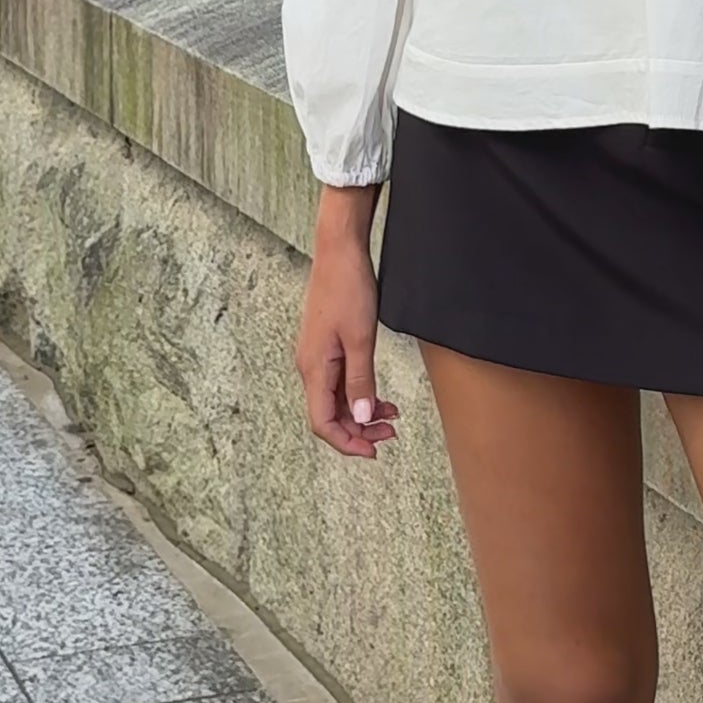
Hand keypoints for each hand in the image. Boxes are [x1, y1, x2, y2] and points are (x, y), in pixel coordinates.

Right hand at [295, 188, 398, 458]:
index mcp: (314, 368)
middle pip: (329, 415)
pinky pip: (340, 382)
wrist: (339, 252)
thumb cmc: (348, 289)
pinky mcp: (326, 347)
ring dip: (361, 413)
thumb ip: (361, 380)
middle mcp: (310, 367)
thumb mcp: (361, 338)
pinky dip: (360, 393)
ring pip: (336, 400)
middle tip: (390, 433)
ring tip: (391, 416)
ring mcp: (317, 357)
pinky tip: (380, 396)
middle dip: (359, 430)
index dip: (346, 442)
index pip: (322, 422)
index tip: (373, 450)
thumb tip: (361, 418)